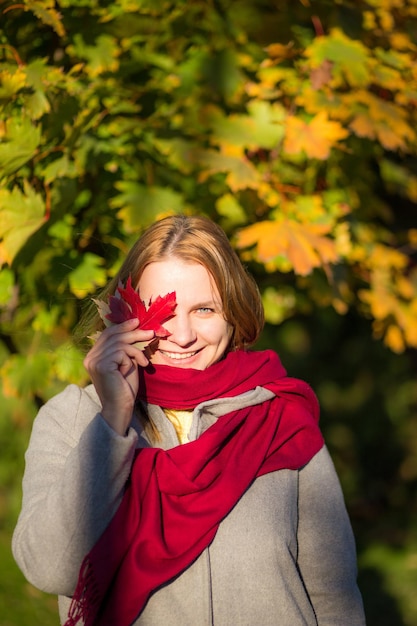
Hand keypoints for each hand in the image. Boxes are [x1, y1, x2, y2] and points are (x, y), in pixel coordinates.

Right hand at [83, 319, 154, 434]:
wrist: (121, 408)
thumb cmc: (125, 388)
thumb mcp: (126, 363)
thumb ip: (125, 349)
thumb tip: (135, 329)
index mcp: (93, 356)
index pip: (107, 334)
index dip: (121, 326)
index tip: (136, 321)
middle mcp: (90, 357)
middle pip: (113, 335)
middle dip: (134, 332)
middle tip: (150, 333)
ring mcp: (94, 361)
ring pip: (120, 343)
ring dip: (137, 349)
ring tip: (145, 360)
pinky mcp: (102, 365)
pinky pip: (122, 352)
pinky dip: (134, 357)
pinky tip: (140, 367)